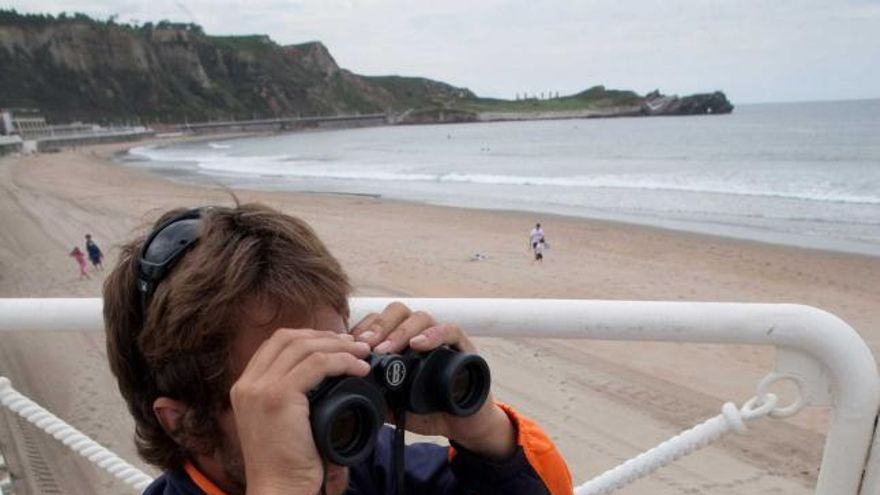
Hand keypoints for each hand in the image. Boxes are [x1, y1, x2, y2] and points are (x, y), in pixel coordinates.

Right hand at [230, 329, 370, 493]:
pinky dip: (342, 361)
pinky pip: (317, 365)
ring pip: (305, 348)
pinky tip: (358, 369)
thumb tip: (326, 374)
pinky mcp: (278, 397)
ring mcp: (260, 389)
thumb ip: (291, 396)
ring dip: (339, 347)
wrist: (279, 491)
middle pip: (289, 338)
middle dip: (325, 337)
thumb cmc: (288, 464)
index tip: (336, 343)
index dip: (309, 337)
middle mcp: (247, 384)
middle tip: (353, 345)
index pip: (276, 344)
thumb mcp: (283, 422)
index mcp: (245, 387)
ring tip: (362, 354)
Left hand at [351, 303, 515, 459]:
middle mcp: (422, 335)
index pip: (380, 321)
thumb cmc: (432, 409)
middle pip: (398, 312)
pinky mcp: (464, 348)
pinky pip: (450, 330)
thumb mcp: (397, 405)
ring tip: (386, 350)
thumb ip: (378, 395)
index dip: (363, 327)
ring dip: (401, 332)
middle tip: (365, 345)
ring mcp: (443, 340)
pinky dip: (434, 334)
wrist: (465, 425)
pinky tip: (418, 345)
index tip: (348, 343)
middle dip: (379, 326)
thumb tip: (352, 391)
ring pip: (421, 317)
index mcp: (403, 344)